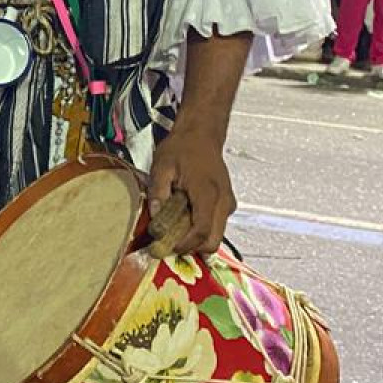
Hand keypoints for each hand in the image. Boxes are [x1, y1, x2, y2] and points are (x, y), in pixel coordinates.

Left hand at [145, 124, 236, 257]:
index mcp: (208, 193)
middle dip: (191, 248)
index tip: (165, 248)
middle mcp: (223, 202)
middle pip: (213, 241)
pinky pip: (216, 226)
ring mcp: (228, 203)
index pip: (202, 232)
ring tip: (174, 228)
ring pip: (216, 236)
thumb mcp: (161, 167)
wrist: (201, 134)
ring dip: (195, 239)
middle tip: (168, 243)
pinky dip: (201, 230)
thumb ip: (157, 193)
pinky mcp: (227, 204)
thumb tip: (154, 218)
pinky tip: (184, 218)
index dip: (184, 245)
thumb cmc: (182, 148)